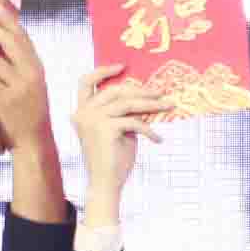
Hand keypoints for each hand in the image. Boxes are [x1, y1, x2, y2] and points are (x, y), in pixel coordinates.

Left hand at [0, 1, 52, 148]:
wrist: (33, 141)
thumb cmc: (28, 113)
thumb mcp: (31, 86)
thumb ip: (18, 68)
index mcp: (36, 67)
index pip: (23, 36)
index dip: (8, 19)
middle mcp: (31, 74)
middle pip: (8, 41)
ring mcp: (20, 87)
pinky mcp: (7, 101)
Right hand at [73, 67, 167, 210]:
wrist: (106, 184)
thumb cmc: (113, 159)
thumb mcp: (118, 129)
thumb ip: (124, 112)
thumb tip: (146, 95)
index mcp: (81, 111)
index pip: (86, 82)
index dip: (103, 71)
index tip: (123, 66)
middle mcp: (83, 113)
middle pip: (115, 90)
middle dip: (141, 90)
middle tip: (161, 93)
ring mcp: (93, 120)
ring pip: (128, 103)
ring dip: (151, 105)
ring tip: (168, 107)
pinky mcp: (106, 129)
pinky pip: (134, 122)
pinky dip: (148, 130)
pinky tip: (157, 139)